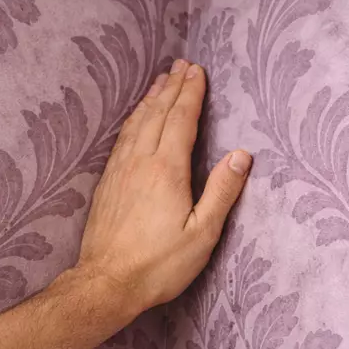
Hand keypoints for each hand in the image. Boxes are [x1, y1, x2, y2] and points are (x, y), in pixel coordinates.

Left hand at [75, 59, 251, 316]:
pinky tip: (136, 118)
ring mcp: (120, 170)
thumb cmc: (159, 264)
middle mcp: (141, 161)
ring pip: (137, 123)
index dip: (190, 93)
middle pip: (157, 113)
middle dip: (172, 87)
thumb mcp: (202, 234)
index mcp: (167, 169)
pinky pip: (123, 138)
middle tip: (182, 65)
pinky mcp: (108, 183)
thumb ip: (222, 191)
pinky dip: (134, 120)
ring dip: (151, 99)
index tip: (198, 71)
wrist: (106, 283)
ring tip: (161, 81)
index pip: (181, 119)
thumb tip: (242, 155)